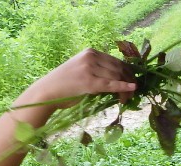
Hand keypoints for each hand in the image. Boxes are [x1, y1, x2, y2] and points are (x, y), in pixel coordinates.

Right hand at [22, 48, 136, 107]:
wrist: (47, 92)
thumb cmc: (65, 85)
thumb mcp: (83, 71)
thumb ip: (98, 71)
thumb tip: (120, 79)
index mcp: (90, 52)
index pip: (116, 61)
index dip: (127, 73)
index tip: (133, 83)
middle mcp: (91, 56)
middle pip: (119, 68)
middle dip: (129, 81)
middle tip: (133, 94)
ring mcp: (90, 68)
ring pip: (117, 76)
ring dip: (126, 89)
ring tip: (126, 99)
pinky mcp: (89, 81)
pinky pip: (111, 84)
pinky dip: (123, 87)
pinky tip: (132, 89)